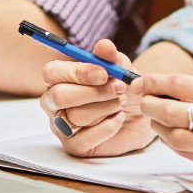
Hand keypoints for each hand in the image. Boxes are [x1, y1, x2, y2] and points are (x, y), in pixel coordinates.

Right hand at [39, 40, 151, 156]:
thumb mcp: (120, 67)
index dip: (77, 72)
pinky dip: (107, 127)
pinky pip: (84, 138)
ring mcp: (61, 126)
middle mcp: (53, 103)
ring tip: (122, 102)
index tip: (104, 73)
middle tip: (119, 88)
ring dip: (105, 107)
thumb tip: (105, 46)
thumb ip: (110, 56)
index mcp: (58, 79)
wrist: (140, 114)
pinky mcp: (74, 146)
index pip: (52, 73)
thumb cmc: (122, 87)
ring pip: (75, 116)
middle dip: (93, 92)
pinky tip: (119, 118)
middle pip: (59, 96)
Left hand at [141, 73, 192, 179]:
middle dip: (151, 105)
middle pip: (175, 113)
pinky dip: (173, 142)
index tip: (142, 80)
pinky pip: (189, 154)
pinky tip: (170, 134)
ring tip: (156, 118)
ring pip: (178, 137)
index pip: (184, 84)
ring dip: (159, 126)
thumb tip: (167, 89)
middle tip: (143, 99)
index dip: (157, 82)